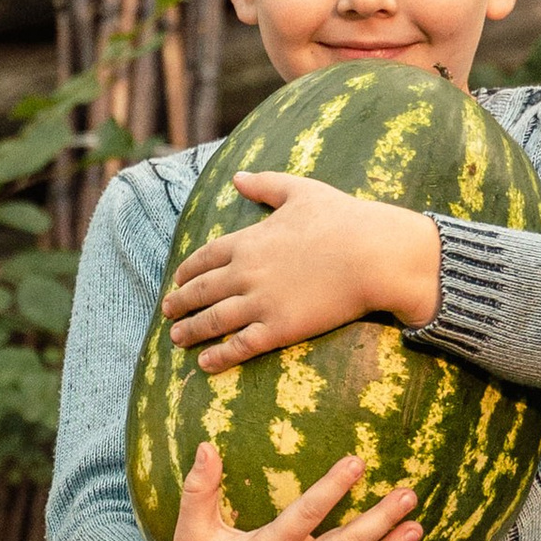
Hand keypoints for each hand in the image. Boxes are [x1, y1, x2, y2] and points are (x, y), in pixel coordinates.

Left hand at [163, 172, 441, 369]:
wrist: (372, 255)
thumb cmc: (342, 219)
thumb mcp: (300, 191)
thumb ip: (265, 185)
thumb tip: (238, 177)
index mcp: (249, 241)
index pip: (205, 258)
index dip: (188, 271)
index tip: (178, 280)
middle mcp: (246, 272)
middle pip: (202, 290)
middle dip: (181, 302)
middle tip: (168, 311)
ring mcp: (261, 302)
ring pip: (213, 320)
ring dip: (191, 331)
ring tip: (176, 339)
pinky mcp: (279, 328)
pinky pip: (240, 346)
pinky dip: (219, 356)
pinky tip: (205, 364)